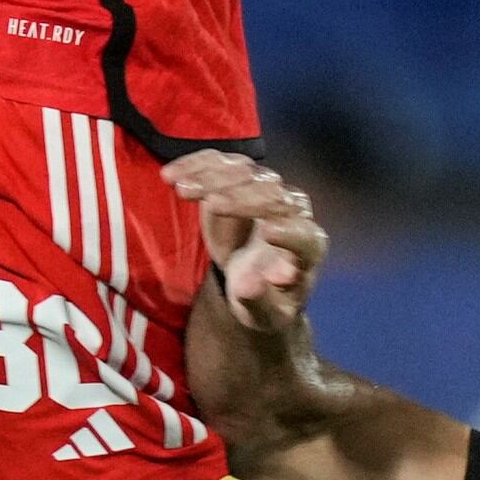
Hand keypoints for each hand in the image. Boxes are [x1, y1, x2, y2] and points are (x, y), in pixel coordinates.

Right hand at [163, 150, 326, 335]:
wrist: (255, 280)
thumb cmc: (267, 301)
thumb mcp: (266, 315)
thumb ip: (261, 302)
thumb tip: (249, 288)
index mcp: (308, 246)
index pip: (304, 235)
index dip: (290, 234)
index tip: (269, 235)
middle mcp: (294, 211)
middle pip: (274, 196)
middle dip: (243, 199)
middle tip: (211, 204)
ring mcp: (269, 189)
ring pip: (246, 173)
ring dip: (213, 178)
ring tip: (181, 188)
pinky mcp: (243, 178)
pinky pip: (222, 164)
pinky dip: (196, 166)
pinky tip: (171, 174)